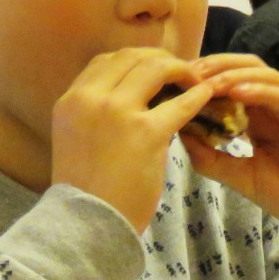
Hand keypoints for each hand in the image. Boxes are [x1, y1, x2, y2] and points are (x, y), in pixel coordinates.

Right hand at [51, 47, 227, 232]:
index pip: (105, 61)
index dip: (135, 60)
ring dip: (180, 70)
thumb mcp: (79, 139)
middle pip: (131, 57)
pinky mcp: (145, 133)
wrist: (88, 222)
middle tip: (182, 72)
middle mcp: (89, 99)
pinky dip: (197, 96)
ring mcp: (116, 113)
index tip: (156, 70)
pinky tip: (207, 97)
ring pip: (155, 68)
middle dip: (161, 60)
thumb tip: (134, 98)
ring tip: (196, 81)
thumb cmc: (89, 189)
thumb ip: (98, 114)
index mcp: (71, 100)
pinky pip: (180, 104)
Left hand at [182, 55, 278, 254]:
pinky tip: (241, 92)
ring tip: (208, 81)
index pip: (233, 82)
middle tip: (187, 74)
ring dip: (236, 76)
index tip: (174, 82)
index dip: (203, 77)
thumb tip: (178, 133)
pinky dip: (265, 91)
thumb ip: (212, 158)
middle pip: (249, 69)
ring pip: (269, 77)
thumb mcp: (243, 178)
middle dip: (216, 66)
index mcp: (264, 117)